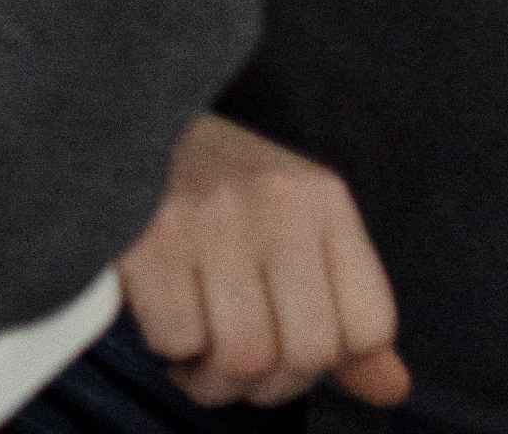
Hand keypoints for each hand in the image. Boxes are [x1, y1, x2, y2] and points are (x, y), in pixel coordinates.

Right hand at [118, 112, 410, 409]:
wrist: (116, 117)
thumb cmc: (206, 182)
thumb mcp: (291, 223)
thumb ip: (343, 307)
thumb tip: (391, 390)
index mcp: (322, 201)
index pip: (367, 327)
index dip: (328, 364)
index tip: (287, 356)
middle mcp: (277, 205)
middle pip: (305, 352)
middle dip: (267, 386)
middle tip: (234, 373)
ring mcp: (212, 220)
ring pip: (243, 356)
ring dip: (215, 381)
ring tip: (195, 362)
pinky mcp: (148, 238)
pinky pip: (178, 338)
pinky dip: (168, 349)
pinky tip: (162, 324)